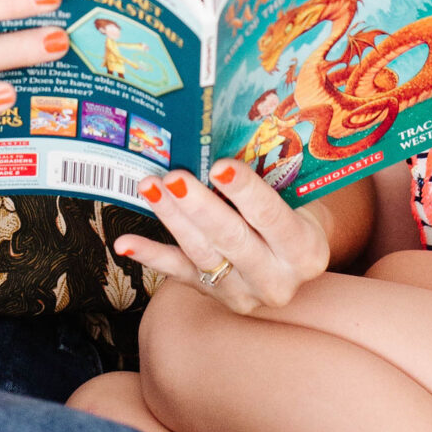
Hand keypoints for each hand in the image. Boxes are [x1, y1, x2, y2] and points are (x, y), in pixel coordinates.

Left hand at [115, 160, 332, 315]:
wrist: (295, 258)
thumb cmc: (294, 214)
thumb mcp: (296, 200)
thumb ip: (269, 179)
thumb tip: (222, 136)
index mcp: (306, 251)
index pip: (273, 217)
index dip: (246, 191)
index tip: (220, 165)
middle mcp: (277, 279)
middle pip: (232, 239)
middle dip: (199, 205)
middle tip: (174, 176)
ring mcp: (244, 293)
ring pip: (202, 253)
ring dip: (172, 219)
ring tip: (149, 188)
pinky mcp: (214, 295)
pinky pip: (179, 273)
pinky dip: (151, 256)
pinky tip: (125, 243)